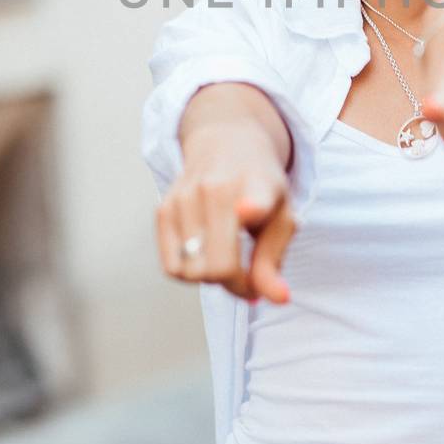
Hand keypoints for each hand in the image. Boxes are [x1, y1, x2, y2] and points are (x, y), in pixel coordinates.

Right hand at [156, 118, 295, 303]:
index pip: (253, 199)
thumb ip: (274, 261)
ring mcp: (185, 197)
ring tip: (227, 259)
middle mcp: (216, 188)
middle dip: (236, 284)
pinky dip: (188, 274)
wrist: (226, 144)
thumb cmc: (260, 188)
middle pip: (218, 266)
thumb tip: (278, 299)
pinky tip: (204, 257)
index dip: (251, 209)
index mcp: (258, 186)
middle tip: (249, 276)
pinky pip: (171, 267)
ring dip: (212, 279)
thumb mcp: (281, 217)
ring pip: (192, 272)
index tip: (245, 210)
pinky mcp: (163, 209)